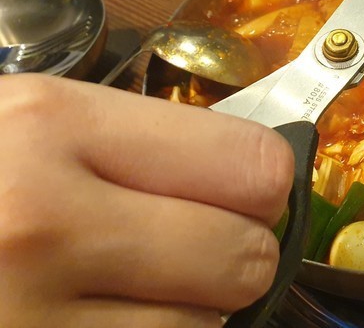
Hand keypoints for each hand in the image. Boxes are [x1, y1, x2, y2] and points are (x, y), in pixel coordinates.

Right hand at [0, 74, 293, 327]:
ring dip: (191, 305)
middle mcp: (47, 218)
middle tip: (200, 242)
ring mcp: (32, 313)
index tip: (250, 191)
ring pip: (209, 324)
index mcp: (59, 123)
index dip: (265, 184)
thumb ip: (140, 138)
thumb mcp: (33, 121)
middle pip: (246, 255)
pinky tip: (106, 313)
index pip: (252, 164)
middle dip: (237, 251)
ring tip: (134, 280)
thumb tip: (258, 173)